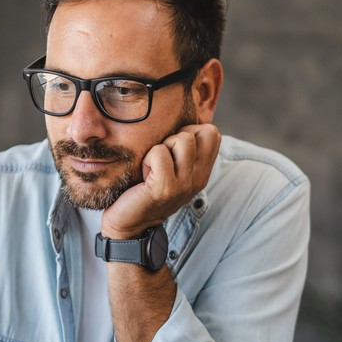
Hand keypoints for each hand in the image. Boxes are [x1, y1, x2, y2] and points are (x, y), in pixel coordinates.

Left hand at [101, 124, 220, 238]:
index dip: (190, 130)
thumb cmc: (145, 190)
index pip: (212, 132)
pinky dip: (147, 160)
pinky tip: (144, 176)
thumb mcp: (172, 169)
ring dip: (161, 147)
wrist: (130, 224)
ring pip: (182, 139)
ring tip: (152, 167)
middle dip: (175, 137)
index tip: (172, 148)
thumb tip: (183, 117)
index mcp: (202, 171)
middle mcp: (198, 178)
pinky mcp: (166, 188)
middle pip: (199, 132)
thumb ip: (182, 150)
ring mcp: (184, 184)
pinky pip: (159, 153)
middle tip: (161, 159)